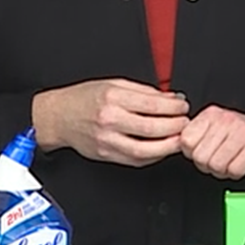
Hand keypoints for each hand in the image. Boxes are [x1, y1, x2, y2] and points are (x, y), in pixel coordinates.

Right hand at [31, 79, 188, 166]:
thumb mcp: (112, 84)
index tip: (183, 106)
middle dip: (175, 127)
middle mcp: (110, 120)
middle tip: (186, 123)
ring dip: (168, 146)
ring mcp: (108, 140)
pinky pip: (135, 160)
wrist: (58, 117)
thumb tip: (169, 97)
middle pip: (152, 128)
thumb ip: (142, 91)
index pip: (152, 105)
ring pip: (146, 150)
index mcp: (113, 97)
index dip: (174, 107)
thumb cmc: (84, 98)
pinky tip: (162, 149)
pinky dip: (153, 156)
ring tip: (179, 139)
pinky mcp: (106, 155)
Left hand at [178, 106, 244, 179]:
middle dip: (208, 165)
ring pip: (215, 165)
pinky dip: (237, 173)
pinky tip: (243, 164)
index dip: (193, 153)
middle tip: (221, 159)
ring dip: (223, 170)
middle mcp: (226, 120)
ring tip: (233, 161)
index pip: (186, 140)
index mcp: (212, 114)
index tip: (205, 151)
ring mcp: (242, 133)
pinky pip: (234, 171)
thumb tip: (176, 145)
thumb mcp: (218, 130)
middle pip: (200, 157)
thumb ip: (197, 136)